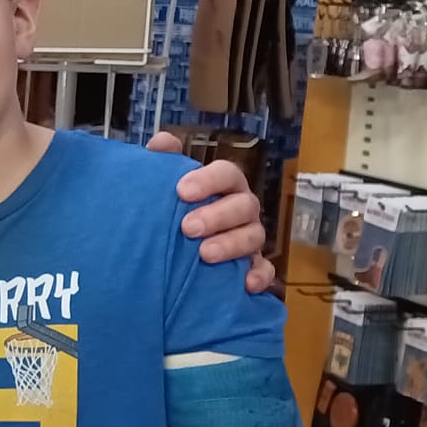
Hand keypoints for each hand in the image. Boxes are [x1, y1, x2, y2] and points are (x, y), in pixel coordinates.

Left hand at [149, 133, 274, 292]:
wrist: (170, 251)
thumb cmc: (172, 209)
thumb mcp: (161, 185)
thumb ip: (161, 162)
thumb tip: (161, 141)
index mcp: (223, 185)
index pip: (226, 173)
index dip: (208, 180)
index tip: (181, 191)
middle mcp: (241, 208)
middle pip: (244, 205)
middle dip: (218, 215)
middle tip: (187, 228)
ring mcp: (250, 237)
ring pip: (254, 236)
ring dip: (232, 244)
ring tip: (205, 254)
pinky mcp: (253, 266)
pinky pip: (265, 270)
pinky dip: (259, 276)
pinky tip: (245, 284)